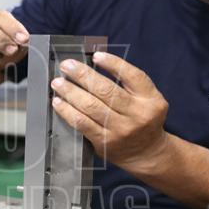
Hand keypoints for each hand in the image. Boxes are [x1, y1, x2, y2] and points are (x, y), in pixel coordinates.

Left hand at [49, 52, 171, 174]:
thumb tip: (95, 63)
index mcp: (151, 100)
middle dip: (83, 75)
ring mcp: (120, 130)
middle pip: (107, 91)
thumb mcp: (148, 99)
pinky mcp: (104, 142)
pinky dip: (68, 111)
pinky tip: (58, 102)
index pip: (133, 76)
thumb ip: (129, 83)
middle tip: (67, 66)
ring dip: (71, 92)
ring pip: (91, 106)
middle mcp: (137, 115)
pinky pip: (82, 124)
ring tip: (58, 83)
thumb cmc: (142, 119)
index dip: (113, 64)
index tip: (96, 56)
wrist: (146, 153)